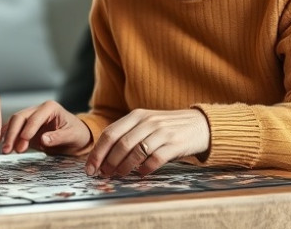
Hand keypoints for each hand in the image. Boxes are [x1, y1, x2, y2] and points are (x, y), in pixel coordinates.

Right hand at [1, 100, 92, 154]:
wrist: (77, 138)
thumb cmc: (77, 133)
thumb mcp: (72, 135)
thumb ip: (58, 137)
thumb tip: (44, 139)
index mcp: (50, 107)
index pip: (35, 117)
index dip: (28, 129)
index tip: (24, 140)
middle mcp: (38, 110)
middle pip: (20, 118)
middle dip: (13, 133)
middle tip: (9, 148)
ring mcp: (31, 119)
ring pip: (14, 123)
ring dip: (9, 137)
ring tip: (6, 150)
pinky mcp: (26, 129)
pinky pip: (14, 131)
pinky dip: (8, 138)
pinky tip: (5, 146)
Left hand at [85, 108, 209, 177]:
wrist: (200, 124)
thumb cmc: (167, 127)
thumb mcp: (146, 124)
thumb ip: (128, 134)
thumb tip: (103, 156)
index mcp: (136, 116)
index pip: (110, 133)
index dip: (97, 152)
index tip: (90, 167)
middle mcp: (148, 122)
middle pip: (120, 144)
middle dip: (108, 162)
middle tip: (103, 174)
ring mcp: (162, 132)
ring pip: (135, 151)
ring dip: (124, 167)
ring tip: (119, 175)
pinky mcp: (175, 144)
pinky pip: (155, 159)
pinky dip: (145, 168)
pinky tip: (141, 174)